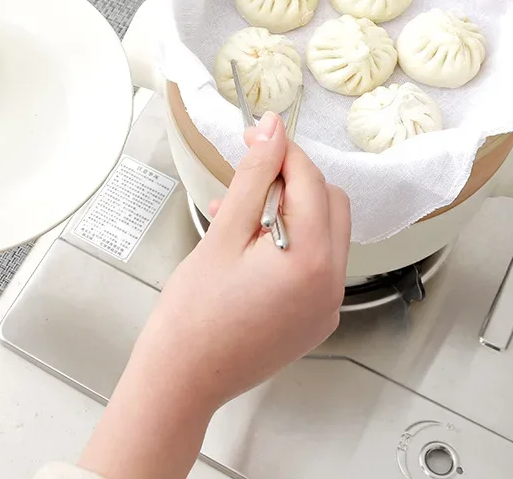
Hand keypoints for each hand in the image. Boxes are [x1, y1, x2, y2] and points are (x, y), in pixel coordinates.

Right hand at [79, 111, 350, 478]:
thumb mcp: (224, 233)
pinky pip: (312, 264)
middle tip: (249, 175)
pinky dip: (288, 243)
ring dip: (288, 210)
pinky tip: (245, 243)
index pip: (311, 182)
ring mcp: (325, 306)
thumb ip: (254, 177)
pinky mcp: (313, 320)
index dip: (283, 151)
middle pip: (329, 204)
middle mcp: (331, 285)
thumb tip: (272, 132)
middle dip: (292, 181)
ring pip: (323, 232)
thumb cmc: (193, 314)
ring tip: (237, 211)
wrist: (181, 380)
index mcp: (312, 261)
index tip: (257, 133)